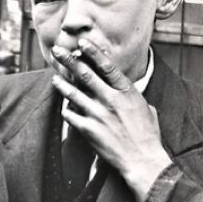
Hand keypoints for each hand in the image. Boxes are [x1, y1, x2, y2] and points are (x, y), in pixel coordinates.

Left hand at [50, 39, 171, 201]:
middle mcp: (111, 100)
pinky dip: (66, 110)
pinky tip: (63, 106)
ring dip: (62, 84)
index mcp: (127, 92)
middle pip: (85, 75)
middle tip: (57, 51)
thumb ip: (132, 95)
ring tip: (55, 77)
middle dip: (69, 60)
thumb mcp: (145, 108)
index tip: (81, 42)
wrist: (141, 159)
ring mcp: (98, 114)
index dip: (92, 52)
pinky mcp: (88, 130)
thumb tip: (125, 88)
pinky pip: (70, 115)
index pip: (107, 66)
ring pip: (73, 94)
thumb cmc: (147, 135)